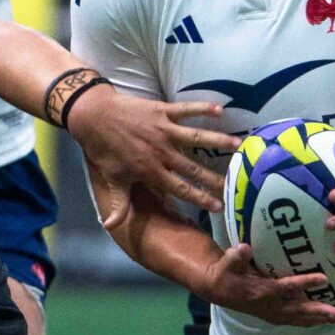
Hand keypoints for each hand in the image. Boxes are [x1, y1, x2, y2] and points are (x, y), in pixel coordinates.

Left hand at [67, 92, 236, 226]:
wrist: (94, 117)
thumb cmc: (103, 150)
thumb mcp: (112, 180)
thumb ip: (119, 204)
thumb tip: (112, 226)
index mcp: (151, 171)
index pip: (181, 189)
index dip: (200, 199)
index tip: (219, 207)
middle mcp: (162, 153)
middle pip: (194, 168)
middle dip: (215, 178)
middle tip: (236, 184)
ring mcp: (164, 130)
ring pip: (196, 137)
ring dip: (218, 140)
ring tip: (239, 145)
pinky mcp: (162, 112)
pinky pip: (186, 110)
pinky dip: (202, 108)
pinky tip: (220, 109)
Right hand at [200, 243, 334, 327]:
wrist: (219, 291)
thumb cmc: (226, 273)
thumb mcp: (227, 263)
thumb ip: (236, 256)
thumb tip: (244, 247)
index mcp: (261, 292)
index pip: (286, 287)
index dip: (305, 282)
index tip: (324, 277)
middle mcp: (270, 306)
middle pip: (301, 310)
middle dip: (323, 313)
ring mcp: (274, 313)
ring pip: (302, 319)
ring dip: (324, 320)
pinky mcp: (276, 316)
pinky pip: (299, 320)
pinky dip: (314, 320)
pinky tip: (329, 319)